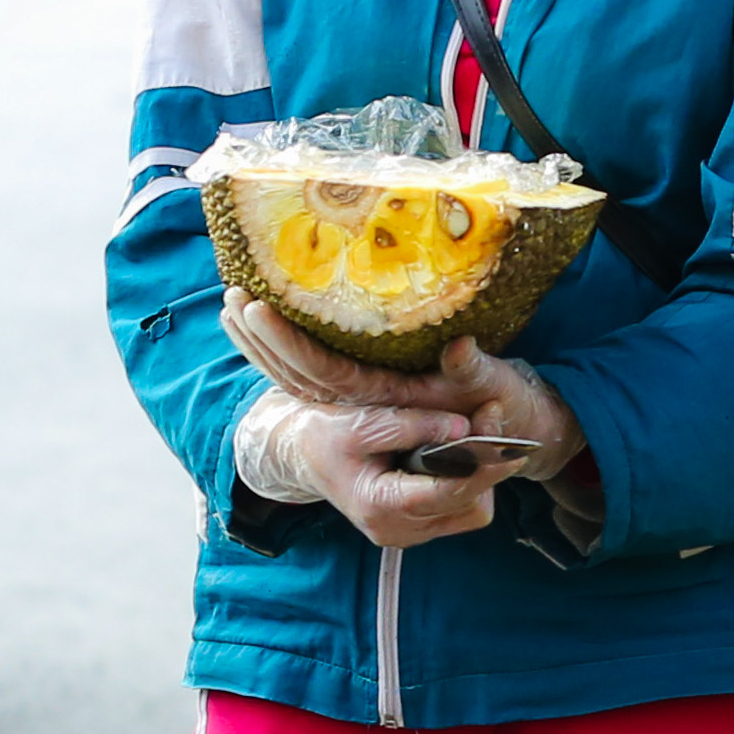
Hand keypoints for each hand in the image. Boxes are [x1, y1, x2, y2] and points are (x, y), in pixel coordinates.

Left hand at [221, 291, 585, 480]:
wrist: (504, 436)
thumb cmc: (503, 409)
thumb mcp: (498, 391)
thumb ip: (477, 372)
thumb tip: (460, 348)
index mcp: (389, 401)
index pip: (329, 374)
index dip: (291, 344)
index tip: (259, 310)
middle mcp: (364, 406)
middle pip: (298, 377)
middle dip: (261, 339)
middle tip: (231, 297)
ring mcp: (358, 403)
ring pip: (295, 379)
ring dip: (260, 344)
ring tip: (229, 304)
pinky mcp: (359, 395)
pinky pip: (307, 375)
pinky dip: (278, 351)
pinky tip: (257, 325)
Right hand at [255, 393, 507, 547]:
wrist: (302, 456)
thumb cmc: (325, 436)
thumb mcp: (360, 422)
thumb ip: (411, 424)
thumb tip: (464, 426)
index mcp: (379, 507)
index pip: (445, 492)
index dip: (481, 469)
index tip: (510, 446)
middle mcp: (397, 531)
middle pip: (465, 505)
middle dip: (487, 465)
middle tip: (496, 423)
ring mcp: (407, 535)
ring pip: (469, 512)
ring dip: (479, 477)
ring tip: (472, 438)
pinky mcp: (415, 529)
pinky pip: (459, 513)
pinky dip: (466, 485)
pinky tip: (456, 458)